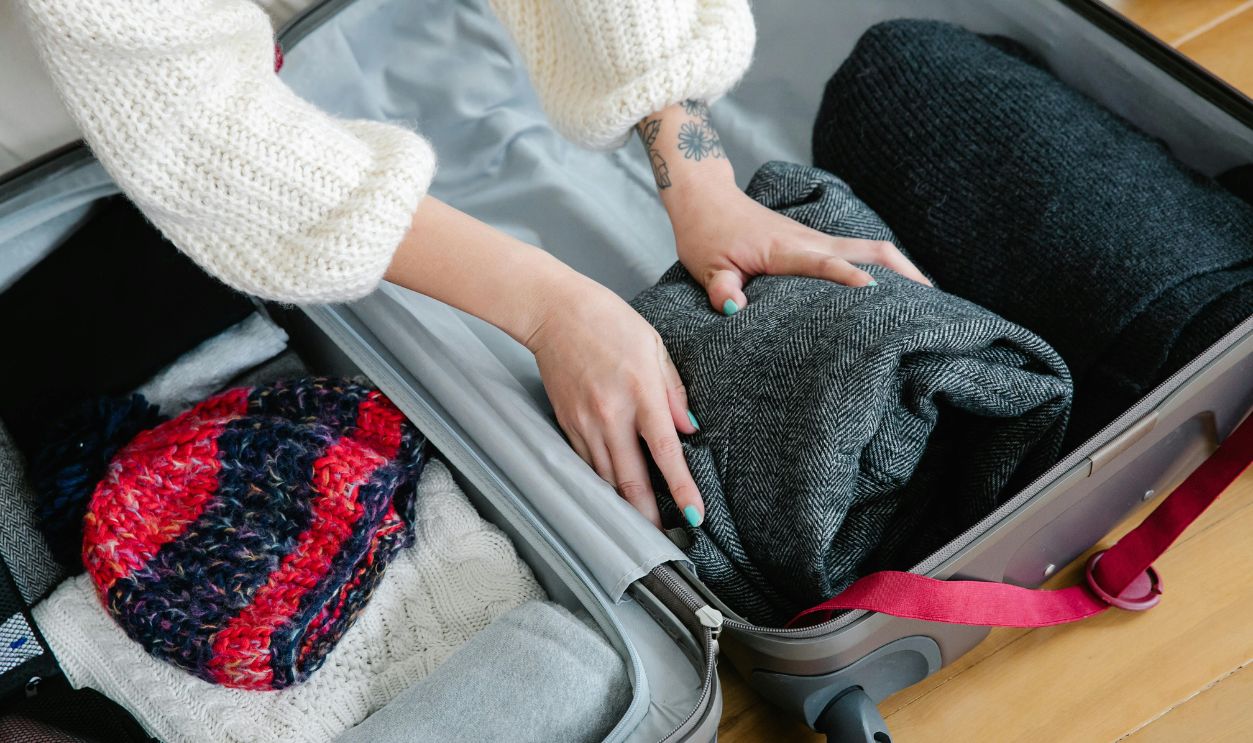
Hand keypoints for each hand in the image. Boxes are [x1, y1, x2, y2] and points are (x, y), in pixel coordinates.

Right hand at [524, 275, 702, 526]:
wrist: (554, 311)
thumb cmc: (608, 321)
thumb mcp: (654, 346)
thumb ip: (673, 391)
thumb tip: (690, 427)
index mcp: (641, 393)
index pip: (666, 453)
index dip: (681, 489)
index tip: (694, 516)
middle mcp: (611, 415)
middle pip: (630, 480)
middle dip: (647, 517)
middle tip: (662, 543)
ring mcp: (584, 423)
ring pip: (605, 478)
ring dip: (623, 506)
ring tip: (641, 527)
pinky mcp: (566, 423)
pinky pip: (587, 463)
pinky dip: (601, 483)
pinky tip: (613, 495)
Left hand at [636, 100, 930, 313]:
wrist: (706, 198)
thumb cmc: (706, 234)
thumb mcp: (706, 267)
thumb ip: (721, 289)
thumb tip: (734, 310)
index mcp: (785, 249)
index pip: (825, 263)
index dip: (849, 278)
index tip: (875, 294)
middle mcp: (810, 240)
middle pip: (868, 250)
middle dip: (902, 272)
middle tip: (933, 301)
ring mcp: (816, 238)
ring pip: (870, 249)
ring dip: (900, 268)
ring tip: (929, 298)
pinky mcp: (815, 242)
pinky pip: (858, 251)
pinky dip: (883, 265)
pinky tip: (897, 287)